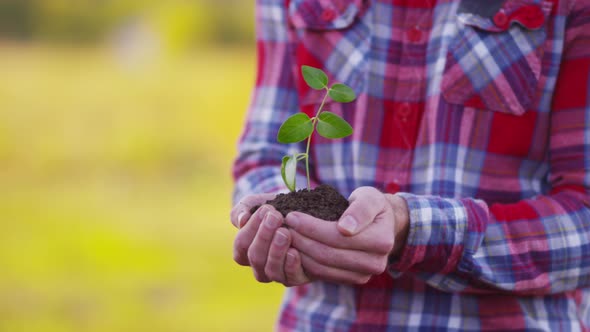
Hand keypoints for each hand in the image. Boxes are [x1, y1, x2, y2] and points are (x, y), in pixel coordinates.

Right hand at [230, 194, 308, 284]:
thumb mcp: (258, 203)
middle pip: (255, 257)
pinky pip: (290, 278)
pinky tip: (294, 251)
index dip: (252, 227)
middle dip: (265, 236)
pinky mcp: (296, 278)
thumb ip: (244, 208)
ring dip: (276, 251)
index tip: (266, 209)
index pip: (242, 244)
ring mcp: (277, 274)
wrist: (303, 214)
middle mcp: (259, 267)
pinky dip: (290, 266)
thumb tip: (242, 220)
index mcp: (245, 251)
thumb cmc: (276, 210)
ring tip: (285, 232)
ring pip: (271, 271)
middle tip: (276, 217)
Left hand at [284, 187, 409, 284]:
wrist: (381, 223)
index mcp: (381, 241)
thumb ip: (360, 210)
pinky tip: (293, 247)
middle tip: (283, 226)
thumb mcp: (369, 198)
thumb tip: (345, 228)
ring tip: (285, 235)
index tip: (291, 215)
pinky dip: (304, 262)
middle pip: (327, 255)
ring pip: (321, 268)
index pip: (338, 237)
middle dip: (301, 240)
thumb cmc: (371, 206)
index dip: (311, 227)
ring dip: (299, 252)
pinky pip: (321, 274)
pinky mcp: (350, 280)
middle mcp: (375, 263)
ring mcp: (363, 275)